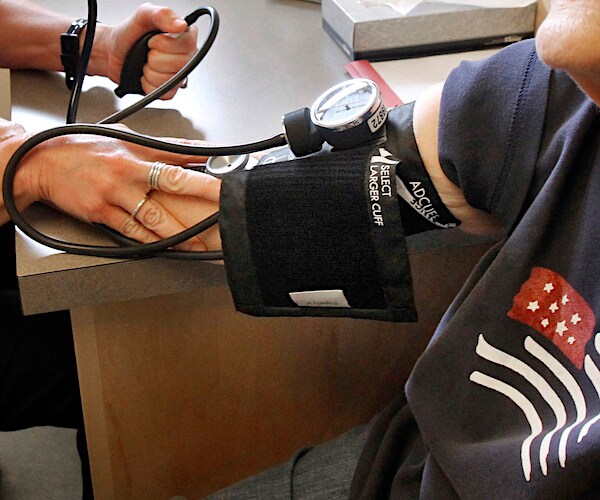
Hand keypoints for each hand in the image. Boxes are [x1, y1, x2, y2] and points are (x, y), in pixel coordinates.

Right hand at [7, 126, 220, 251]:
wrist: (41, 162)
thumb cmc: (81, 149)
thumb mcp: (119, 138)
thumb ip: (150, 147)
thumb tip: (182, 150)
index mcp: (135, 150)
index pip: (178, 151)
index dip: (205, 155)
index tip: (227, 161)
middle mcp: (128, 170)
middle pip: (174, 180)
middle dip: (204, 191)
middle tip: (225, 201)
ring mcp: (115, 193)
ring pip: (155, 216)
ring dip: (181, 232)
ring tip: (201, 243)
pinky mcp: (102, 213)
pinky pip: (132, 231)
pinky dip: (152, 242)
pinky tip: (168, 248)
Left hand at [93, 3, 197, 98]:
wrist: (114, 53)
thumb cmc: (130, 34)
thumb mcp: (143, 15)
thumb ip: (162, 14)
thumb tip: (181, 25)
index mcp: (184, 36)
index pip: (189, 44)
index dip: (167, 44)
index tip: (153, 40)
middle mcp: (186, 56)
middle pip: (180, 64)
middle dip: (156, 58)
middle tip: (148, 52)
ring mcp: (179, 75)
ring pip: (170, 80)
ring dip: (150, 72)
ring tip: (146, 63)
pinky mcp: (170, 90)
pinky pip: (164, 93)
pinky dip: (149, 85)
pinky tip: (146, 75)